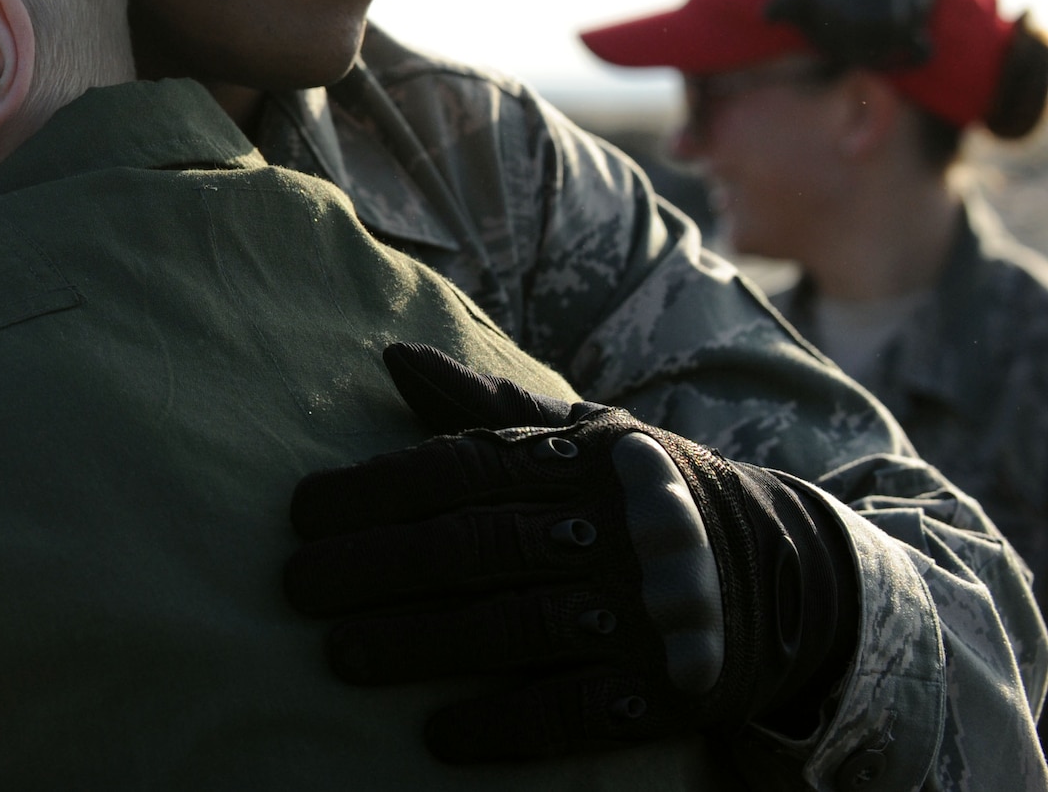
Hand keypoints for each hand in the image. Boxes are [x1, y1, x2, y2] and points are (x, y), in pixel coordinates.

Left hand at [285, 344, 858, 761]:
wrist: (797, 574)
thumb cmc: (649, 494)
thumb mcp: (589, 435)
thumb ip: (489, 406)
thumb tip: (392, 357)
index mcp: (581, 461)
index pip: (462, 467)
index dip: (375, 490)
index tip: (300, 513)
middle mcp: (609, 530)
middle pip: (474, 546)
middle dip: (374, 568)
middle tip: (297, 588)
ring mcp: (641, 613)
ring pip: (512, 627)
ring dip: (418, 646)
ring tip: (339, 658)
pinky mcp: (666, 691)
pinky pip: (576, 710)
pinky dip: (505, 724)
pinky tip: (438, 735)